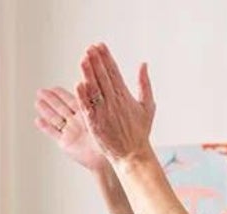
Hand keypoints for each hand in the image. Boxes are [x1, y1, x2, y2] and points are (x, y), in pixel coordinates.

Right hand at [34, 87, 107, 171]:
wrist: (108, 158)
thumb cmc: (110, 137)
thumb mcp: (99, 114)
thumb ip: (91, 99)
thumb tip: (87, 81)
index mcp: (86, 113)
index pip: (71, 100)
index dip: (61, 93)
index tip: (52, 87)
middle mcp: (77, 122)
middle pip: (60, 107)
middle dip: (50, 99)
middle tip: (40, 91)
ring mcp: (71, 132)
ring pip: (55, 118)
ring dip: (46, 110)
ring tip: (37, 102)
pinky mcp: (66, 143)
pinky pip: (54, 133)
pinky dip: (45, 127)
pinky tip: (37, 120)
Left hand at [75, 43, 153, 164]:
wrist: (133, 154)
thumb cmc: (139, 132)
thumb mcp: (148, 106)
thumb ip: (144, 84)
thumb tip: (143, 64)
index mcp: (125, 96)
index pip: (114, 72)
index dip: (106, 58)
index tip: (100, 45)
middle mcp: (114, 102)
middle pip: (103, 77)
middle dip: (96, 61)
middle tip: (89, 48)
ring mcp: (104, 112)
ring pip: (94, 89)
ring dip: (88, 74)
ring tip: (83, 59)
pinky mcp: (95, 123)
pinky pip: (88, 107)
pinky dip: (84, 96)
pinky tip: (79, 84)